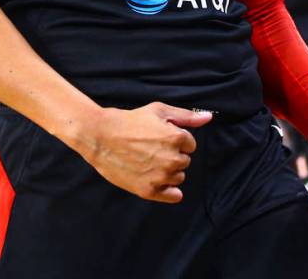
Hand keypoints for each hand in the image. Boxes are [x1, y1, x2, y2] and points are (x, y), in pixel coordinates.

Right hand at [76, 102, 211, 202]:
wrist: (100, 136)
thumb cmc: (129, 121)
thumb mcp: (158, 111)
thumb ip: (186, 116)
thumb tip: (208, 118)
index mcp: (177, 138)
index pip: (190, 144)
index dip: (175, 139)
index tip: (158, 136)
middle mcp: (173, 159)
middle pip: (185, 161)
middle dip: (172, 154)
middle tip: (151, 147)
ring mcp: (161, 176)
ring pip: (178, 177)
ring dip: (168, 170)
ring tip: (147, 160)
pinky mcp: (150, 190)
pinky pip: (174, 196)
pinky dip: (168, 189)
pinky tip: (156, 178)